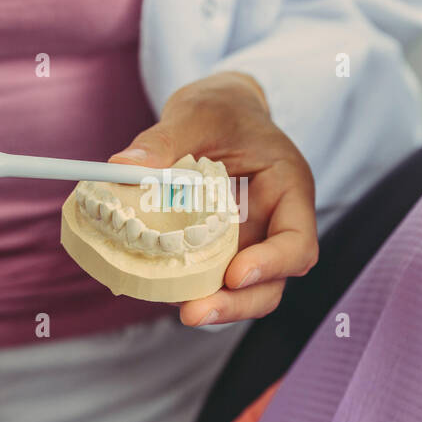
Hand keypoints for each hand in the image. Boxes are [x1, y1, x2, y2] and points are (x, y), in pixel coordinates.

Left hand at [110, 71, 318, 325]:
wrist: (216, 113)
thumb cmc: (220, 109)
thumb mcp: (196, 112)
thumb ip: (165, 139)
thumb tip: (123, 168)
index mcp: (287, 189)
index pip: (298, 242)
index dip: (273, 264)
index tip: (235, 273)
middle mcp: (272, 225)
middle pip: (271, 283)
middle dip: (236, 304)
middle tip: (194, 312)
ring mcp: (245, 244)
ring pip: (240, 292)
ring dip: (210, 305)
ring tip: (174, 308)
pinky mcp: (215, 252)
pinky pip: (206, 279)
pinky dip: (184, 288)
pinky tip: (152, 286)